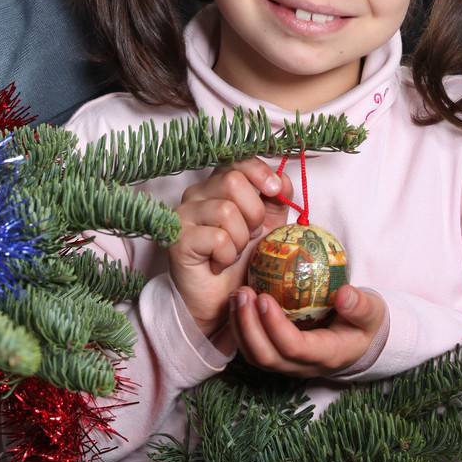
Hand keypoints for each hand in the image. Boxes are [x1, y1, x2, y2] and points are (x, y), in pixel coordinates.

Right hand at [170, 160, 292, 337]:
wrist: (219, 301)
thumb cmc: (240, 261)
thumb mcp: (267, 227)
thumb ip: (275, 201)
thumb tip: (283, 179)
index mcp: (217, 184)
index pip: (238, 160)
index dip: (260, 172)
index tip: (275, 190)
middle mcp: (196, 193)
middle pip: (233, 181)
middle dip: (253, 213)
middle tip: (249, 235)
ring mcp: (183, 214)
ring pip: (226, 210)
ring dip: (240, 239)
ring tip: (232, 253)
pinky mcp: (178, 239)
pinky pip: (217, 237)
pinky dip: (227, 256)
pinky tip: (218, 264)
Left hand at [230, 283, 385, 377]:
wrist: (360, 341)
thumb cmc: (365, 323)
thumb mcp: (372, 312)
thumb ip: (360, 305)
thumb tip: (344, 294)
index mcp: (327, 355)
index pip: (295, 348)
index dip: (275, 326)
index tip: (264, 297)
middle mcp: (304, 366)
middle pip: (267, 357)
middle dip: (249, 327)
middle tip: (242, 293)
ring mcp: (289, 364)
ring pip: (256, 357)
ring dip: (240, 328)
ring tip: (236, 296)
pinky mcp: (278, 356)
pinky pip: (253, 350)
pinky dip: (240, 329)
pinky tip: (238, 303)